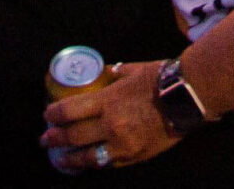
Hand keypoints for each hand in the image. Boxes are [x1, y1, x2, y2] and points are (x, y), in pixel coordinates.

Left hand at [43, 59, 180, 170]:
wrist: (189, 97)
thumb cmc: (161, 78)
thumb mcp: (133, 70)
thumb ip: (115, 74)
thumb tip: (104, 72)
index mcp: (108, 101)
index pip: (69, 111)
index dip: (53, 114)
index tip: (47, 115)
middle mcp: (111, 125)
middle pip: (73, 136)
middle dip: (54, 139)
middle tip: (44, 140)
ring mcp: (122, 144)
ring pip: (88, 157)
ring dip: (70, 158)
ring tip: (60, 158)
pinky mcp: (135, 157)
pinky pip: (108, 163)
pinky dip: (95, 163)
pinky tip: (88, 162)